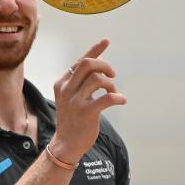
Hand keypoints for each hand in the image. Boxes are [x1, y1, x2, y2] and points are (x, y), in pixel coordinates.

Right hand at [49, 38, 126, 164]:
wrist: (66, 144)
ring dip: (111, 84)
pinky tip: (121, 101)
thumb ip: (81, 82)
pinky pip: (107, 97)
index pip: (79, 61)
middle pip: (88, 64)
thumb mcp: (71, 97)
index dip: (94, 50)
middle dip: (105, 65)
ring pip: (99, 79)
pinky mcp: (86, 112)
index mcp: (62, 84)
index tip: (106, 40)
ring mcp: (75, 101)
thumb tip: (98, 65)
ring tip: (113, 93)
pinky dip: (118, 97)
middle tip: (113, 75)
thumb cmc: (73, 119)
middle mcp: (66, 90)